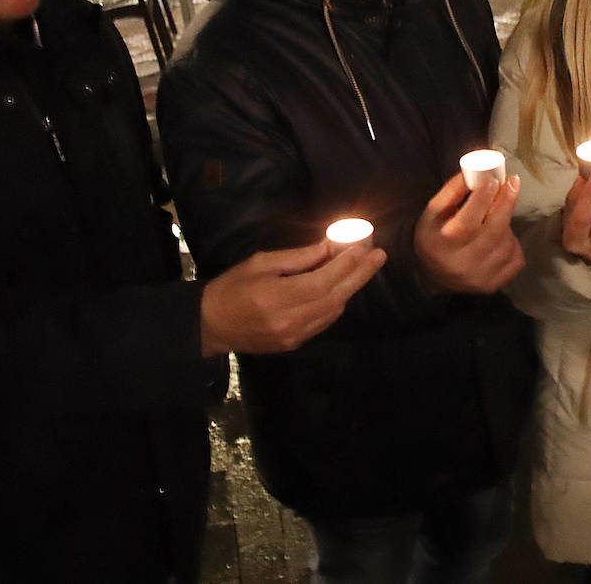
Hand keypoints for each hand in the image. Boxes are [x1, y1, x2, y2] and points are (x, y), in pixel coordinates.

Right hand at [199, 241, 385, 356]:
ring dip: (351, 288)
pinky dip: (337, 302)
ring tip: (364, 267)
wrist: (210, 325)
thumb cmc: (232, 287)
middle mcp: (288, 320)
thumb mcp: (260, 263)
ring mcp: (293, 336)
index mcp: (276, 297)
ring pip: (333, 311)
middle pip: (335, 297)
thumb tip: (330, 247)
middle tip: (379, 256)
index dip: (346, 265)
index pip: (322, 282)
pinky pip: (324, 321)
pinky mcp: (294, 343)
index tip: (364, 247)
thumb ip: (297, 258)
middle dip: (360, 275)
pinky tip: (343, 287)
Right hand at [415, 172, 523, 294]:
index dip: (483, 198)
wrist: (433, 277)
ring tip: (494, 218)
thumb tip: (476, 170)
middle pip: (494, 230)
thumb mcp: (433, 212)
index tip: (493, 179)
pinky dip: (512, 244)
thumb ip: (452, 191)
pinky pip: (516, 258)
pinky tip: (500, 240)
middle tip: (513, 182)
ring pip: (507, 242)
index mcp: (443, 244)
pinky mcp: (494, 285)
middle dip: (506, 202)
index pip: (468, 220)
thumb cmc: (434, 237)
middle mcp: (462, 264)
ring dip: (506, 223)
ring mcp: (481, 277)